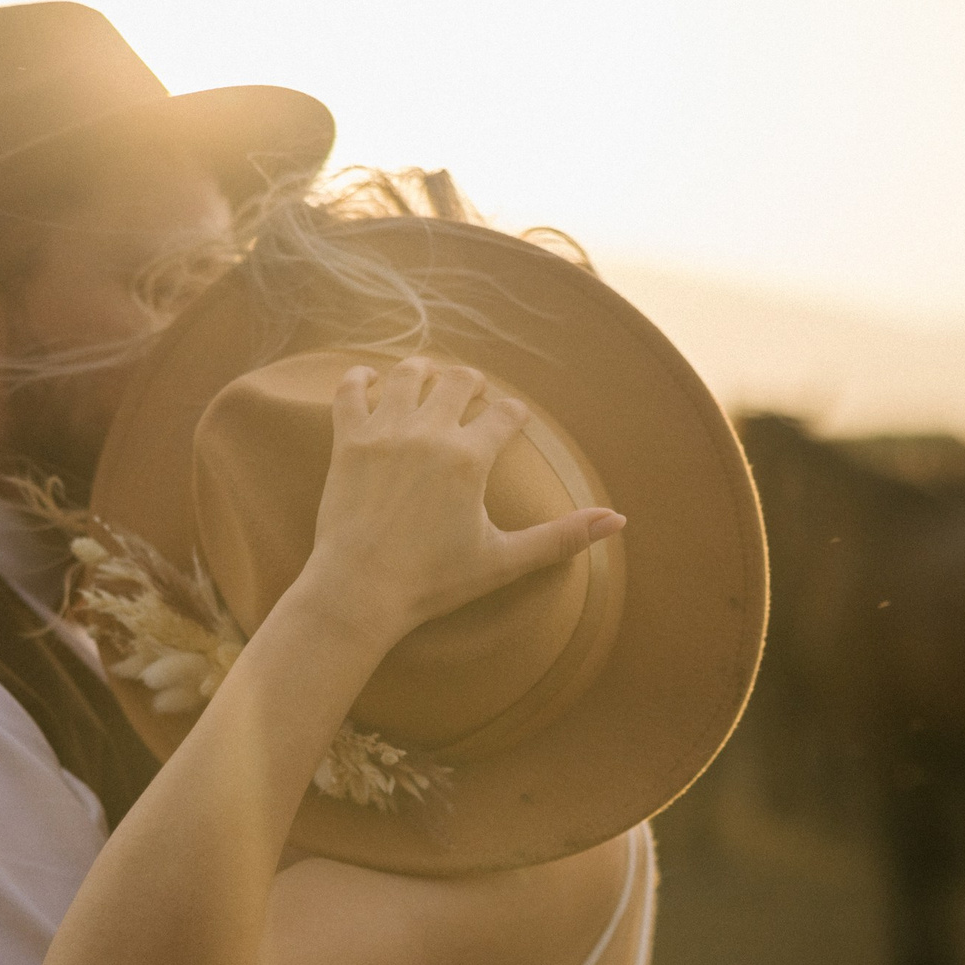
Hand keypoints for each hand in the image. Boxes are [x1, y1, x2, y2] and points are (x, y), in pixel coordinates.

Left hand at [295, 358, 622, 648]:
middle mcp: (429, 434)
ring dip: (424, 371)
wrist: (360, 593)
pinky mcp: (347, 442)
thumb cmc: (433, 581)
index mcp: (470, 458)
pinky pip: (350, 391)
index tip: (514, 418)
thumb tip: (617, 520)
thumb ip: (561, 536)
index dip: (514, 414)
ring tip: (429, 377)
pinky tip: (369, 378)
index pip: (504, 414)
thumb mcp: (504, 560)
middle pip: (458, 381)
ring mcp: (384, 433)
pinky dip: (359, 378)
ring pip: (407, 375)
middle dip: (472, 383)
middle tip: (474, 392)